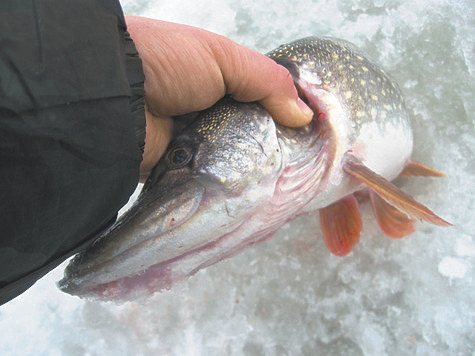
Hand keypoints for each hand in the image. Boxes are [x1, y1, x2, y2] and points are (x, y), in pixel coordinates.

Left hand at [125, 16, 312, 180]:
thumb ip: (267, 81)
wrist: (112, 96)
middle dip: (269, 147)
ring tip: (282, 183)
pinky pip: (208, 179)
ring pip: (230, 159)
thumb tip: (304, 115)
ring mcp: (193, 142)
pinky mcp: (178, 169)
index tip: (308, 135)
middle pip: (247, 133)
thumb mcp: (223, 57)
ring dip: (249, 168)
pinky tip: (251, 192)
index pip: (258, 102)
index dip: (282, 116)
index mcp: (217, 82)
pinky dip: (225, 183)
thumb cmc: (166, 62)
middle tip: (298, 165)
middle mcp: (206, 111)